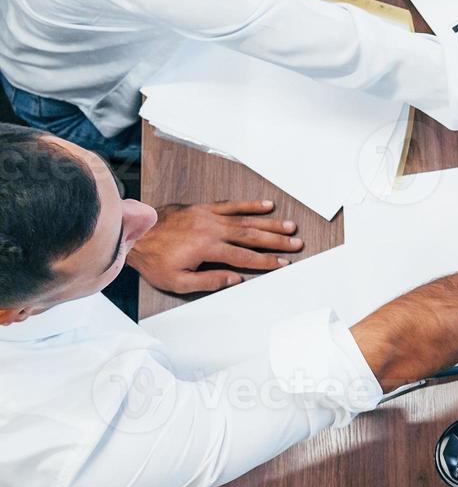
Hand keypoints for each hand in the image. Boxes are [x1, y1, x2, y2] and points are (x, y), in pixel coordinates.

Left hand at [127, 200, 302, 293]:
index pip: (244, 256)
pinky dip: (250, 205)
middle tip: (296, 243)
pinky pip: (232, 205)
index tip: (283, 263)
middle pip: (252, 235)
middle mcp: (213, 229)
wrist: (133, 233)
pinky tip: (265, 205)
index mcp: (208, 248)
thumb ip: (208, 280)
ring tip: (289, 225)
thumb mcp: (177, 281)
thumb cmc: (154, 260)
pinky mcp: (204, 208)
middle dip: (277, 240)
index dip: (266, 261)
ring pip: (246, 220)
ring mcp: (209, 216)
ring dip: (270, 223)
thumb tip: (235, 279)